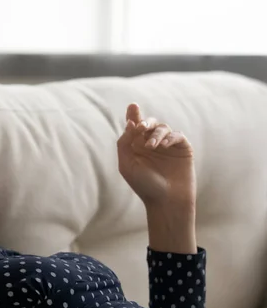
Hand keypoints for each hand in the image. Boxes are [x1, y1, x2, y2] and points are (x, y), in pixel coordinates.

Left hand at [117, 103, 196, 252]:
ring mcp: (167, 145)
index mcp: (136, 146)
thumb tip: (130, 123)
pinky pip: (177, 135)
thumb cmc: (144, 185)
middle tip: (141, 128)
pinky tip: (164, 145)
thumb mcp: (127, 164)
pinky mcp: (182, 149)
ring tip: (152, 146)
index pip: (134, 126)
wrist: (166, 201)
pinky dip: (170, 137)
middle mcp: (151, 143)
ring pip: (162, 127)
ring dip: (156, 134)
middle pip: (149, 123)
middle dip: (145, 122)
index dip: (134, 114)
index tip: (133, 106)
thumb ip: (125, 143)